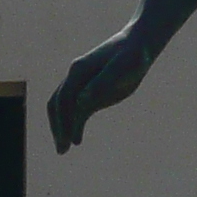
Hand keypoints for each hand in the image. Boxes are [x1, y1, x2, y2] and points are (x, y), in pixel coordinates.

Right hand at [48, 26, 149, 153]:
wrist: (138, 46)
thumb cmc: (133, 56)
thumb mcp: (122, 68)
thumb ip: (103, 83)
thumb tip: (81, 101)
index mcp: (79, 71)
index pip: (65, 98)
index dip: (64, 119)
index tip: (68, 139)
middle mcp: (75, 76)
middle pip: (58, 104)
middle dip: (58, 127)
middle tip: (62, 150)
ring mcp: (81, 84)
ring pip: (63, 108)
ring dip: (62, 128)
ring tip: (63, 149)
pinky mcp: (90, 91)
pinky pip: (76, 110)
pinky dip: (74, 124)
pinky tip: (77, 139)